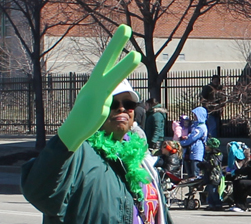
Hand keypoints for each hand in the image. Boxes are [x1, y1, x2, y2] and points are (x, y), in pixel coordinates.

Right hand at [58, 25, 140, 151]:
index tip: (125, 29)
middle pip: (106, 62)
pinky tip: (100, 111)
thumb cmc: (86, 114)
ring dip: (123, 68)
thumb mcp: (97, 99)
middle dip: (115, 45)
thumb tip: (110, 85)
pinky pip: (102, 107)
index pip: (107, 61)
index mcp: (96, 82)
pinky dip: (101, 107)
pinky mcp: (96, 111)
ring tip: (137, 55)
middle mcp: (94, 85)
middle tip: (126, 27)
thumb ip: (104, 90)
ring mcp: (95, 97)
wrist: (74, 130)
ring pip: (110, 81)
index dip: (115, 46)